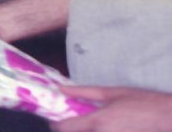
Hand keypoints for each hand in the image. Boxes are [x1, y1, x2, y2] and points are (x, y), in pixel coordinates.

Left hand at [51, 85, 171, 131]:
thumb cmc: (144, 102)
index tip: (57, 119)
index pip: (65, 128)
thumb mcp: (113, 93)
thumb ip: (85, 92)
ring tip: (94, 122)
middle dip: (73, 129)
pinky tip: (110, 126)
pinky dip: (101, 131)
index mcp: (98, 121)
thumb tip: (62, 89)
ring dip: (88, 130)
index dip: (57, 124)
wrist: (168, 116)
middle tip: (75, 121)